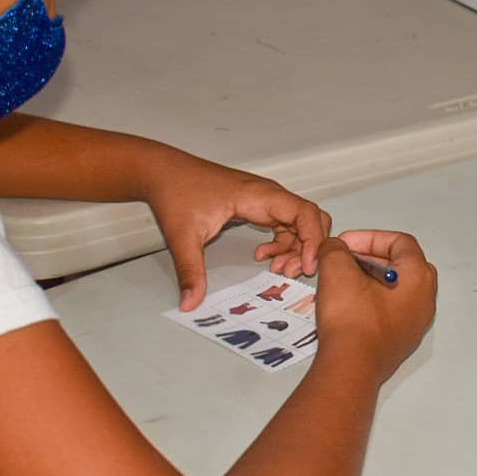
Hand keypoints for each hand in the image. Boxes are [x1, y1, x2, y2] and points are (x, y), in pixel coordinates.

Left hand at [143, 153, 329, 309]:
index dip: (313, 241)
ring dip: (295, 249)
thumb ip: (191, 271)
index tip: (306, 266)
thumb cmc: (176, 192)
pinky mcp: (258, 206)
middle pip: (310, 219)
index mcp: (258, 196)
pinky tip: (262, 257)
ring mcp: (265, 200)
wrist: (163, 172)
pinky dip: (283, 244)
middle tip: (289, 273)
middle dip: (308, 248)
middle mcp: (268, 195)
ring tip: (276, 270)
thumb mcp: (183, 236)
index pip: (305, 213)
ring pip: (299, 224)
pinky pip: (285, 225)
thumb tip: (190, 303)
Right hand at [315, 231, 436, 385]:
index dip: (370, 237)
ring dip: (370, 280)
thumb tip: (334, 248)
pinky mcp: (401, 340)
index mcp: (418, 277)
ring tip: (344, 282)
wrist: (351, 366)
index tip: (347, 243)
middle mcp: (424, 299)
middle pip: (402, 264)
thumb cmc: (353, 321)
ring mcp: (415, 323)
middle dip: (371, 258)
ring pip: (396, 289)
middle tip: (346, 260)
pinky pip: (391, 312)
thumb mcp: (337, 270)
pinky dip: (373, 301)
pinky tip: (349, 305)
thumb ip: (336, 249)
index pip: (400, 242)